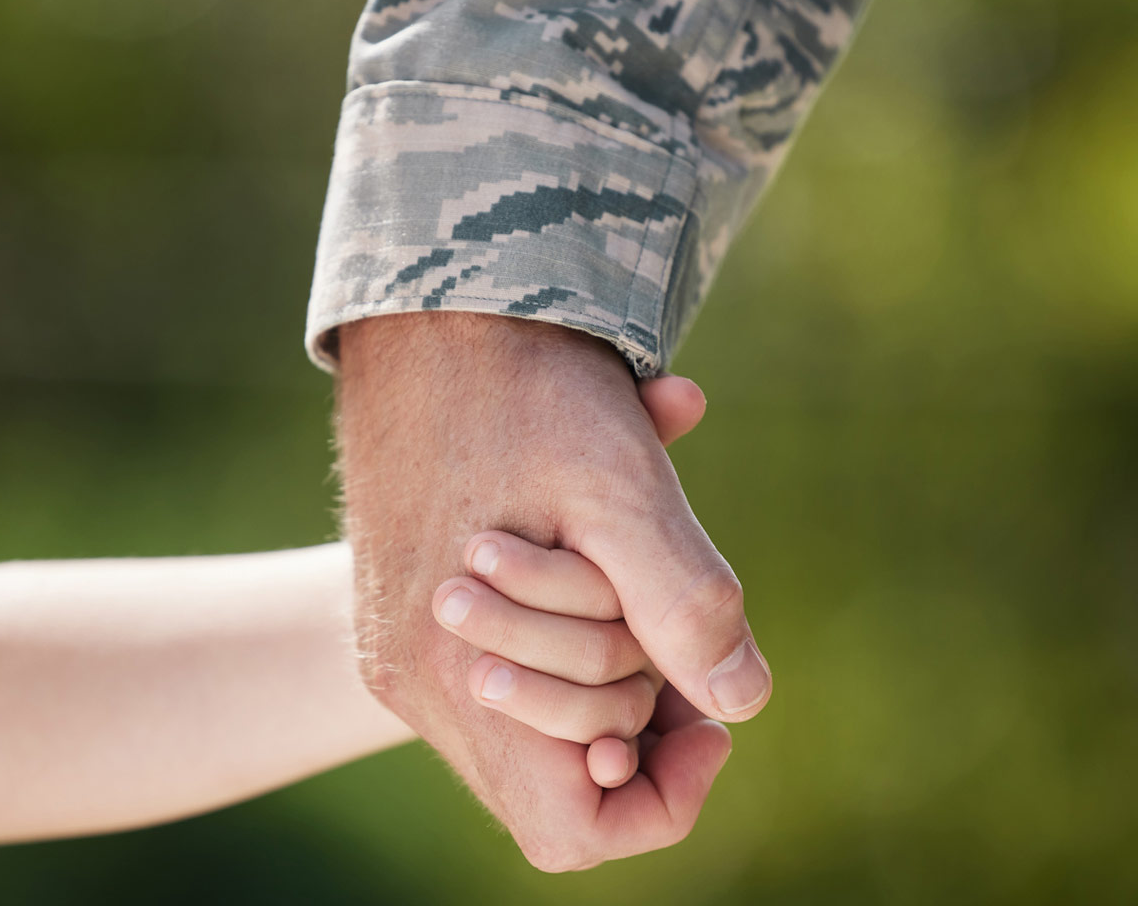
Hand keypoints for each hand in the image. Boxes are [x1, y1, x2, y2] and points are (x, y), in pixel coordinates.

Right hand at [333, 313, 769, 869]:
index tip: (704, 715)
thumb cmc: (516, 387)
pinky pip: (502, 656)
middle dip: (641, 706)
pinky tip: (593, 533)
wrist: (411, 304)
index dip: (658, 798)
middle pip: (564, 773)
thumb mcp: (618, 487)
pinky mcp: (395, 608)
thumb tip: (742, 704)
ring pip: (536, 714)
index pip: (573, 833)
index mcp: (459, 676)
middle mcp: (417, 682)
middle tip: (672, 623)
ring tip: (632, 566)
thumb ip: (683, 602)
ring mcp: (401, 648)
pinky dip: (568, 615)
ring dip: (608, 654)